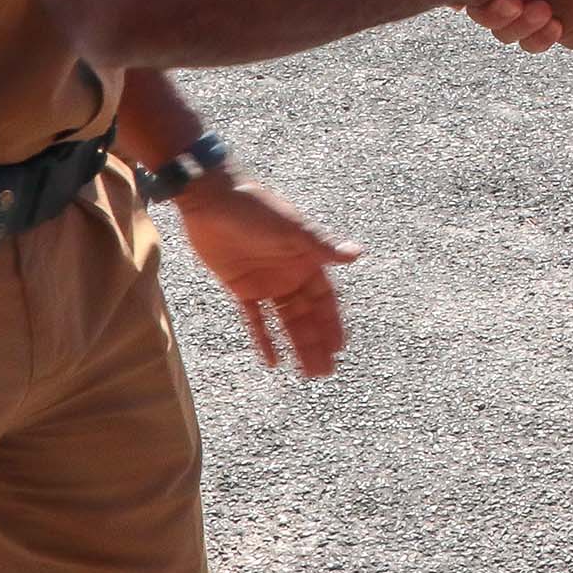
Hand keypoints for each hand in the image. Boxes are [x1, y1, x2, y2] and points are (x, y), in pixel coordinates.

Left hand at [172, 172, 360, 377]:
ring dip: (296, 345)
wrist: (214, 200)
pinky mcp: (241, 287)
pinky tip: (273, 361)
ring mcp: (266, 283)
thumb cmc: (257, 209)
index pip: (324, 300)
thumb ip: (322, 246)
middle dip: (316, 343)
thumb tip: (359, 253)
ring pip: (285, 322)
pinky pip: (255, 319)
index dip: (332, 324)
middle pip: (307, 316)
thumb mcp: (292, 229)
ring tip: (307, 373)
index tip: (340, 349)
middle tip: (325, 372)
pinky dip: (263, 339)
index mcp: (306, 261)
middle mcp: (289, 275)